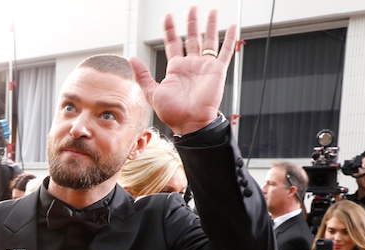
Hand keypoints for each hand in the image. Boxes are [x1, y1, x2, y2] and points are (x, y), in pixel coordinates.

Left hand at [130, 7, 236, 134]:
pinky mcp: (218, 70)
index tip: (167, 16)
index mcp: (175, 69)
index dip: (170, 29)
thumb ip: (143, 75)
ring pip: (209, 40)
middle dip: (191, 22)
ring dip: (210, 25)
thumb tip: (132, 58)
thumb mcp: (152, 92)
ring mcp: (205, 66)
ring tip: (211, 11)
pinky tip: (233, 25)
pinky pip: (225, 51)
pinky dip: (230, 38)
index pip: (172, 43)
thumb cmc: (172, 113)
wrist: (190, 123)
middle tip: (192, 8)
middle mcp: (191, 65)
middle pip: (191, 37)